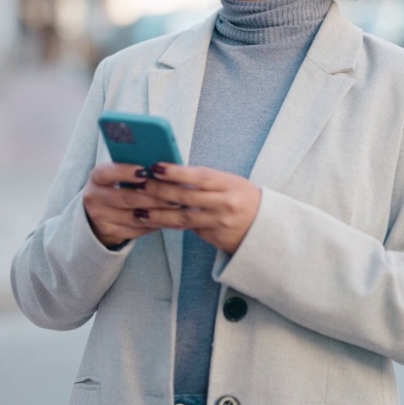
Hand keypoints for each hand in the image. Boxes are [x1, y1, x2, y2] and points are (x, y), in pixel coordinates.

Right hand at [81, 163, 182, 247]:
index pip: (108, 172)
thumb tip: (161, 165)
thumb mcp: (121, 173)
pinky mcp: (109, 232)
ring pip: (134, 217)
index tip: (145, 171)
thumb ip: (137, 169)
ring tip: (176, 207)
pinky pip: (136, 230)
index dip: (126, 172)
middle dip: (153, 196)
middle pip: (126, 198)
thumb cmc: (119, 184)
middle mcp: (94, 196)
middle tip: (175, 194)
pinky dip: (155, 225)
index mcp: (97, 176)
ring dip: (158, 212)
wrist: (102, 209)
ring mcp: (100, 216)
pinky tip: (169, 219)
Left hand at [140, 164, 261, 253]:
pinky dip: (169, 224)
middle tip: (140, 185)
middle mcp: (225, 204)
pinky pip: (188, 229)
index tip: (156, 167)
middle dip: (160, 191)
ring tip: (139, 210)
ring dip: (158, 214)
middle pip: (187, 197)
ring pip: (183, 218)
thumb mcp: (230, 182)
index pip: (200, 177)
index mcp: (230, 184)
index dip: (177, 172)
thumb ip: (205, 179)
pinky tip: (154, 220)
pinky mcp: (214, 237)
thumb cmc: (243, 198)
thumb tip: (171, 173)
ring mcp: (219, 223)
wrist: (265, 227)